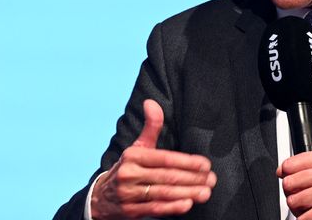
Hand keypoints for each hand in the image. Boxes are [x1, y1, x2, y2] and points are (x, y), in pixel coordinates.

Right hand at [91, 99, 216, 219]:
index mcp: (133, 156)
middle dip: (192, 178)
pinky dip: (172, 207)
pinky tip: (187, 204)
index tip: (206, 164)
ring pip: (163, 193)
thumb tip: (151, 102)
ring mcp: (129, 194)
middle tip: (211, 179)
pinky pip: (154, 208)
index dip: (187, 162)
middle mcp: (129, 173)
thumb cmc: (127, 168)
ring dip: (187, 193)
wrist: (100, 198)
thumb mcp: (137, 147)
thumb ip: (150, 127)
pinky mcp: (130, 211)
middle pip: (167, 176)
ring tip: (205, 192)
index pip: (165, 158)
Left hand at [277, 150, 311, 219]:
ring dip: (299, 209)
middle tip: (306, 196)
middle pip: (288, 183)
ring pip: (292, 201)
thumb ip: (306, 166)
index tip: (295, 181)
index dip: (288, 175)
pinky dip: (305, 219)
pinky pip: (301, 217)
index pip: (289, 164)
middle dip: (293, 194)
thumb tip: (281, 171)